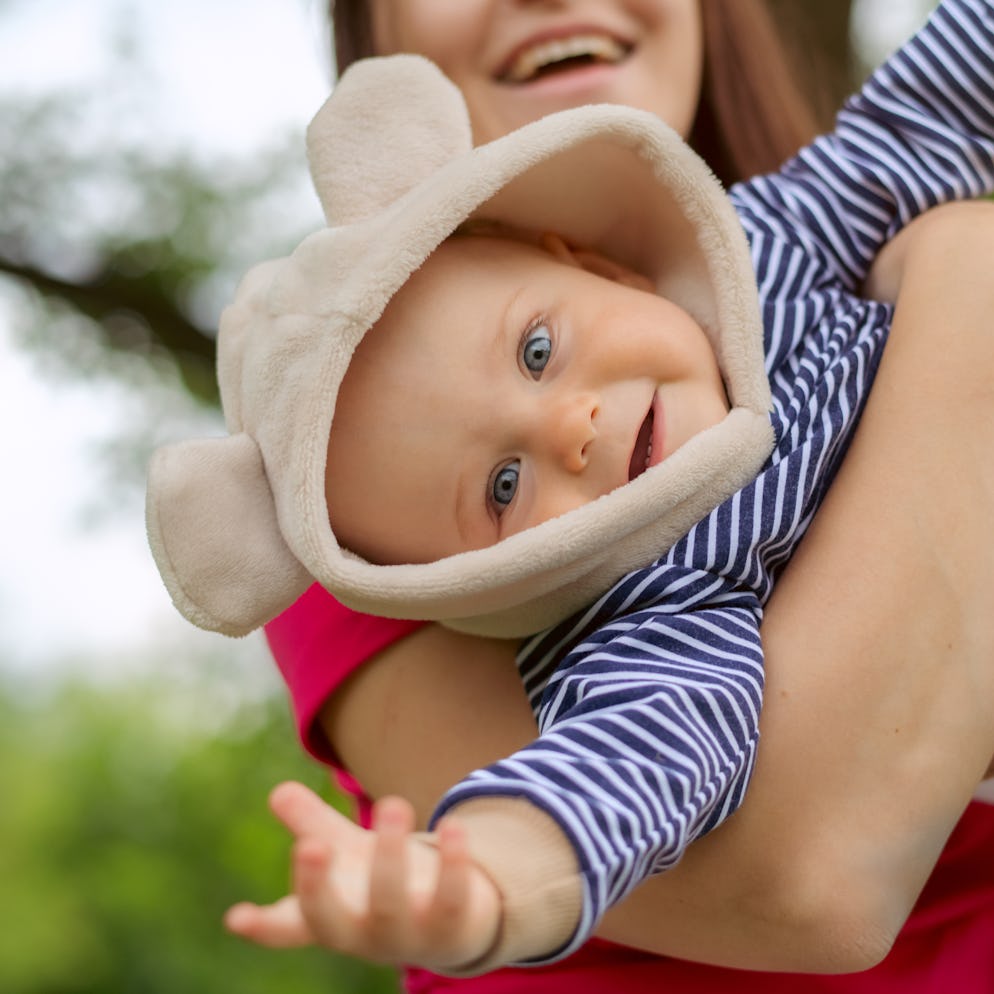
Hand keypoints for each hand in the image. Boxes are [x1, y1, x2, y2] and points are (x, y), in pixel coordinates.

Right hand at [224, 782, 501, 972]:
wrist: (453, 925)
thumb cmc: (383, 885)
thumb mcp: (347, 853)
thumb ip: (314, 825)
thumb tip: (279, 791)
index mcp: (331, 918)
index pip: (289, 927)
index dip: (262, 927)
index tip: (236, 918)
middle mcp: (363, 934)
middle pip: (332, 920)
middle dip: (319, 885)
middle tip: (311, 844)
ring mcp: (407, 936)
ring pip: (391, 904)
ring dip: (391, 855)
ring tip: (392, 804)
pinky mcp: (452, 926)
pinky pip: (452, 898)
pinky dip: (453, 862)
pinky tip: (454, 826)